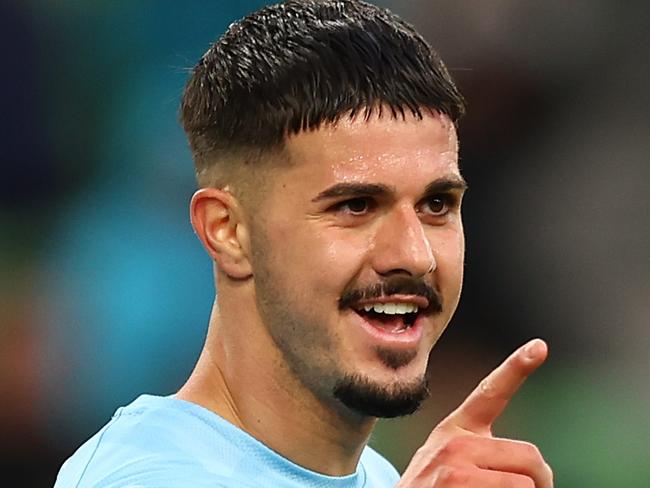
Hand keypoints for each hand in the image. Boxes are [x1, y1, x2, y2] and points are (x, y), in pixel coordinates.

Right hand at [397, 339, 552, 486]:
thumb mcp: (449, 465)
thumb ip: (484, 455)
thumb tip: (536, 471)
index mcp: (456, 430)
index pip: (490, 393)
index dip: (517, 368)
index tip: (540, 346)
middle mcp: (455, 443)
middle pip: (530, 457)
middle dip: (540, 482)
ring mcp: (455, 469)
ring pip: (526, 484)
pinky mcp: (458, 487)